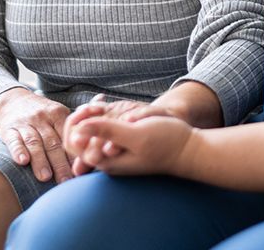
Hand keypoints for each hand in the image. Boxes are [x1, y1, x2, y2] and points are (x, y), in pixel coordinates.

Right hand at [0, 88, 72, 183]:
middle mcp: (42, 117)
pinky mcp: (9, 129)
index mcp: (58, 114)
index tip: (80, 170)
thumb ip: (72, 129)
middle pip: (52, 142)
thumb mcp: (58, 114)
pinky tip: (22, 161)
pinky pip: (14, 140)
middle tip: (66, 181)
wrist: (14, 101)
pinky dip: (18, 151)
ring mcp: (25, 123)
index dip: (74, 154)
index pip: (67, 135)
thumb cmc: (43, 115)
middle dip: (60, 163)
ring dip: (40, 161)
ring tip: (46, 177)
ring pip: (34, 142)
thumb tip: (91, 149)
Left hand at [65, 111, 196, 176]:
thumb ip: (107, 131)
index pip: (74, 144)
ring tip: (109, 105)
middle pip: (82, 137)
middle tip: (98, 103)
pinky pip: (109, 129)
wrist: (188, 149)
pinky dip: (110, 116)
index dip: (77, 123)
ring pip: (96, 130)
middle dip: (87, 117)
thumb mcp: (135, 135)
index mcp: (106, 161)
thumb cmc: (165, 142)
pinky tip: (120, 109)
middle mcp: (108, 159)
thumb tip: (79, 129)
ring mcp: (117, 152)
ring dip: (99, 115)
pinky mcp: (126, 144)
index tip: (92, 108)